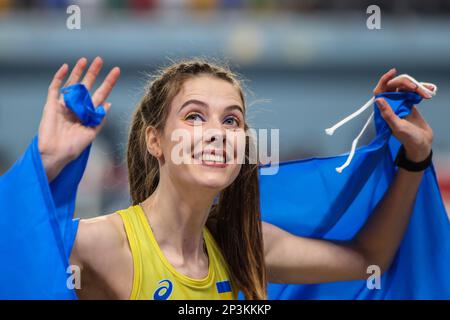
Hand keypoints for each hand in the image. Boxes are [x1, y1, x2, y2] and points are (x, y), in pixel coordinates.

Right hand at [38, 57, 120, 180]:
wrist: (56, 154)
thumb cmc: (74, 147)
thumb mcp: (91, 133)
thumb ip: (99, 119)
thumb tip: (108, 104)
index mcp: (88, 113)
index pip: (101, 94)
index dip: (108, 83)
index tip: (116, 71)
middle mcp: (77, 107)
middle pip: (87, 85)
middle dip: (93, 73)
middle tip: (100, 59)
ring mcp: (64, 105)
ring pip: (72, 84)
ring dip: (78, 72)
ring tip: (85, 59)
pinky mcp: (51, 105)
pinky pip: (55, 88)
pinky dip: (59, 77)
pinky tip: (65, 67)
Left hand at [373, 68, 433, 161]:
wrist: (422, 144)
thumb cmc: (408, 138)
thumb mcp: (397, 126)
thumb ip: (388, 114)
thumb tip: (378, 100)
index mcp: (384, 110)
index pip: (380, 91)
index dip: (384, 80)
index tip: (393, 72)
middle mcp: (391, 105)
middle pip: (395, 86)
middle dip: (406, 83)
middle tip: (417, 88)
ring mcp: (401, 103)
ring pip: (406, 87)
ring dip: (417, 86)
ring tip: (428, 93)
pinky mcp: (410, 103)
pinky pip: (414, 92)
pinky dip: (422, 89)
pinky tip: (429, 91)